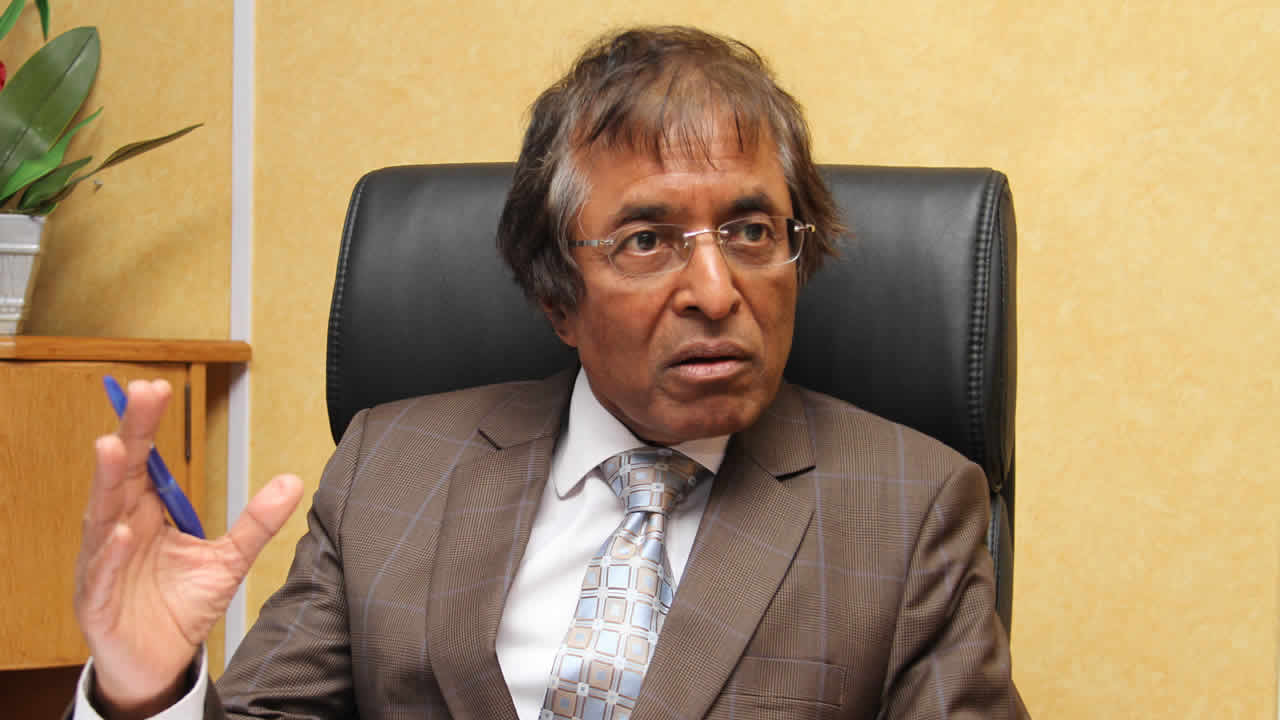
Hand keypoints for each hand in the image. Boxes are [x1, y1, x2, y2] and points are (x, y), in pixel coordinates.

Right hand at [74, 380, 303, 718]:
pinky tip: (125, 534)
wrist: (159, 663)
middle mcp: (118, 531)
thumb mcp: (228, 560)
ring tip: (114, 448)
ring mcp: (102, 565)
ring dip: (107, 483)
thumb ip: (257, 521)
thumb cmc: (180, 606)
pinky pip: (100, 575)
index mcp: (144, 513)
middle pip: (119, 475)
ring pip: (101, 518)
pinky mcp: (97, 603)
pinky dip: (110, 554)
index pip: (143, 460)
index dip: (146, 425)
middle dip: (127, 435)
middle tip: (140, 394)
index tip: (157, 387)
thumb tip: (294, 481)